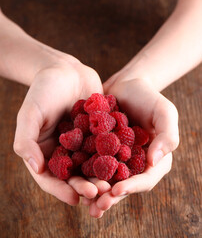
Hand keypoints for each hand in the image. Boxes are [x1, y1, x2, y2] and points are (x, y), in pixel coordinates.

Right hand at [13, 56, 106, 204]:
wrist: (65, 70)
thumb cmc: (43, 90)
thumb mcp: (30, 113)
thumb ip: (26, 139)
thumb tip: (35, 166)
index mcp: (46, 151)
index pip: (51, 178)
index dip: (62, 190)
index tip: (75, 199)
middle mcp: (66, 151)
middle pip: (75, 175)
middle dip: (87, 186)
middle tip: (101, 192)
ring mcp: (83, 143)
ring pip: (93, 165)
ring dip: (103, 176)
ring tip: (114, 184)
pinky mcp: (99, 133)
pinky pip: (107, 147)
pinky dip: (114, 156)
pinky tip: (125, 163)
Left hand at [83, 76, 178, 216]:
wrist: (125, 86)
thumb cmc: (148, 98)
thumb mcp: (165, 113)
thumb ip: (167, 136)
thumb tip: (155, 162)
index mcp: (151, 160)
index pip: (144, 179)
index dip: (132, 187)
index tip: (116, 191)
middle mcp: (132, 163)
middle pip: (122, 185)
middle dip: (109, 197)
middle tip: (96, 207)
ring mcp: (114, 158)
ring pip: (104, 179)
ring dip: (93, 192)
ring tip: (82, 201)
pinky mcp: (97, 150)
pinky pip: (89, 163)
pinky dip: (82, 173)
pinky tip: (70, 181)